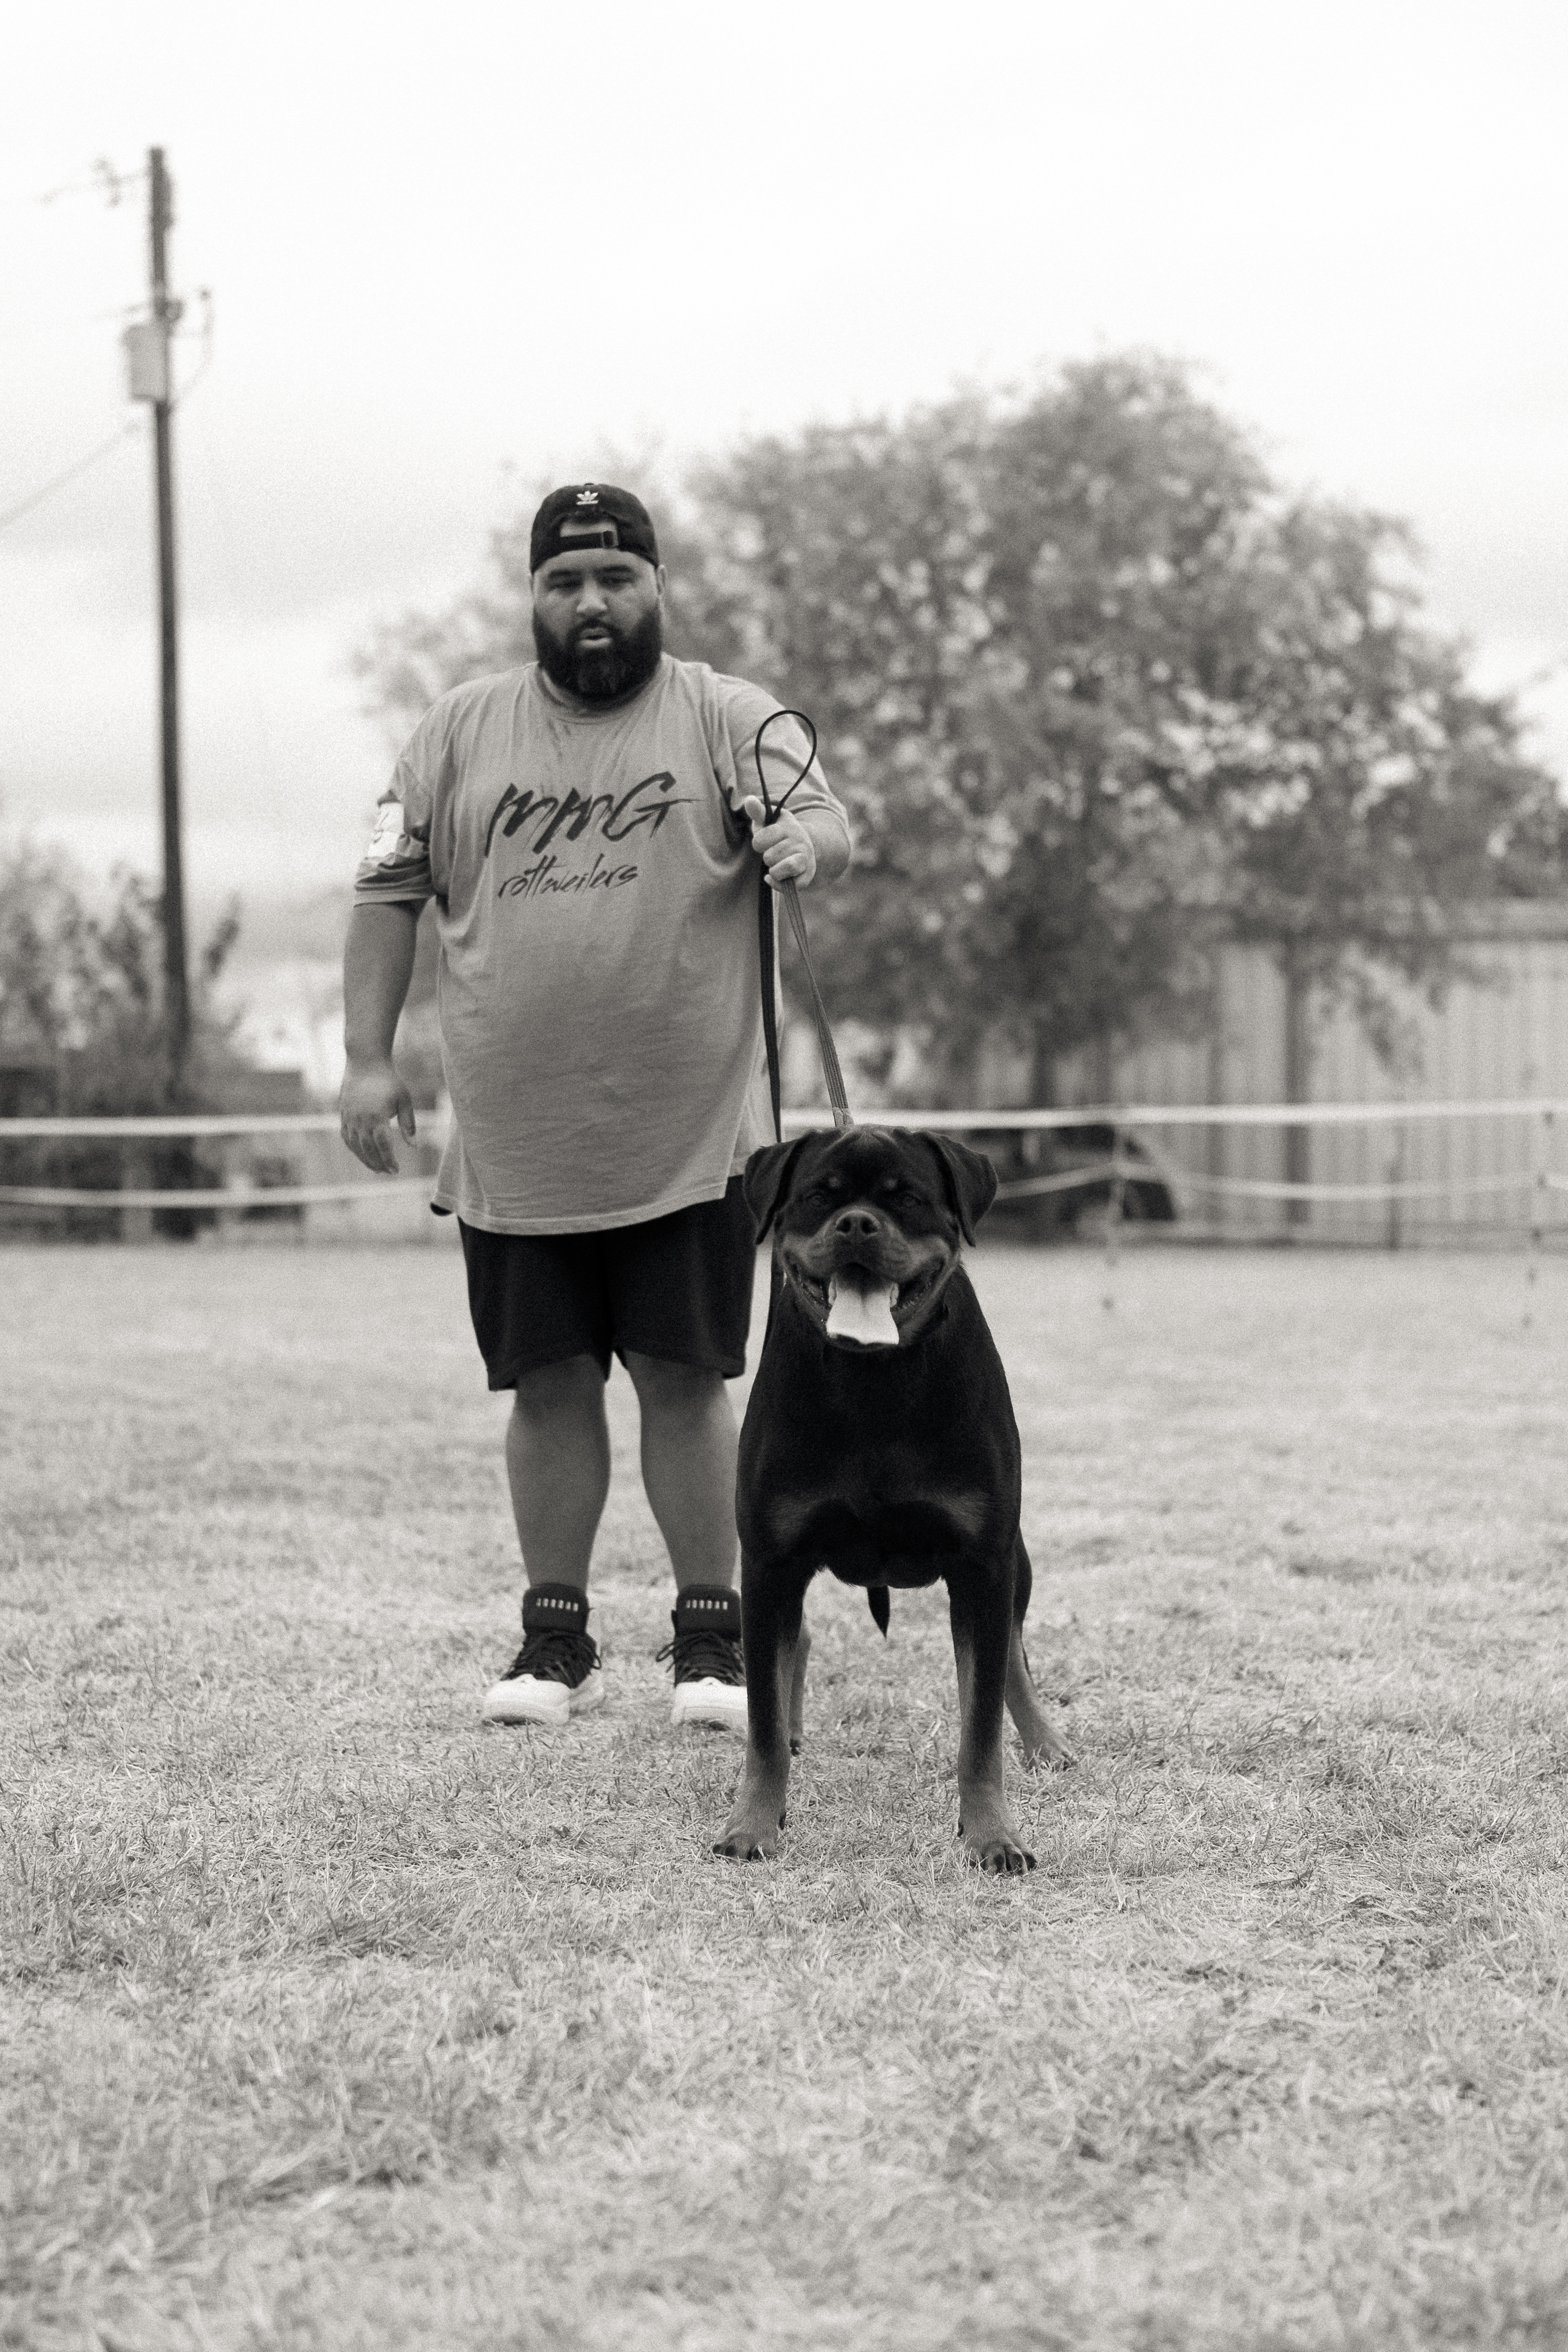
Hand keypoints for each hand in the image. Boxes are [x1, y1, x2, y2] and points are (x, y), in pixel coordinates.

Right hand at [339, 1059, 415, 1173]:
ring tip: (377, 1168)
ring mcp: (349, 1118)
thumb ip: (408, 1125)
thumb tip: (414, 1147)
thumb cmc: (389, 1079)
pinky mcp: (343, 1114)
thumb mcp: (404, 1100)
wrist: (365, 1061)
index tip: (396, 1170)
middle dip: (378, 1164)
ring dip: (366, 1159)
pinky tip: (362, 1154)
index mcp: (377, 1116)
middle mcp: (360, 1120)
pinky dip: (354, 1148)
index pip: (383, 1146)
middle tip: (388, 1172)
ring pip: (355, 1146)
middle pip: (368, 1150)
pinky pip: (346, 1137)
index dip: (389, 1160)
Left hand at [742, 797, 816, 889]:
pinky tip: (774, 877)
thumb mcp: (767, 821)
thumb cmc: (778, 834)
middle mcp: (800, 840)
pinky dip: (778, 883)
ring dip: (774, 870)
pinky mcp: (807, 874)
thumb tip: (749, 799)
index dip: (758, 843)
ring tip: (776, 865)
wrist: (802, 846)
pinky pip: (791, 885)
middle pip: (770, 856)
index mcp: (788, 826)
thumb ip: (757, 811)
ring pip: (783, 868)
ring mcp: (806, 858)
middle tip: (773, 853)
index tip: (764, 841)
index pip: (761, 840)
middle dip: (767, 857)